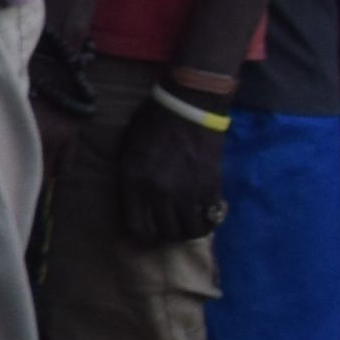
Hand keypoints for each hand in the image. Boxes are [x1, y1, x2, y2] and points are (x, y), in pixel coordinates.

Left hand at [106, 86, 230, 247]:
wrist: (188, 107)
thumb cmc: (152, 122)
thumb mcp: (128, 148)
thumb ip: (130, 176)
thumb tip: (135, 201)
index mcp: (134, 181)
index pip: (135, 225)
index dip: (140, 232)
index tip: (145, 228)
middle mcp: (160, 192)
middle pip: (165, 231)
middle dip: (166, 233)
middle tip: (168, 225)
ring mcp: (187, 191)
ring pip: (190, 230)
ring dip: (188, 230)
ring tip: (187, 223)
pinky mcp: (211, 187)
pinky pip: (210, 217)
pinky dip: (208, 220)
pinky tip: (204, 214)